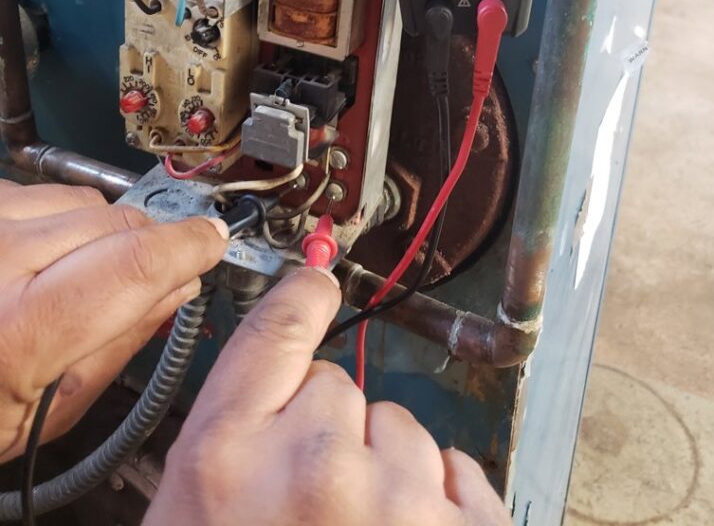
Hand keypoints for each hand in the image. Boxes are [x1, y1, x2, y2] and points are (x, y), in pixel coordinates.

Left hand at [0, 179, 227, 462]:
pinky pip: (47, 191)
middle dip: (146, 251)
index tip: (210, 242)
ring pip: (88, 202)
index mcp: (14, 332)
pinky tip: (36, 259)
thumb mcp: (41, 415)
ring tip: (69, 280)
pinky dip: (59, 221)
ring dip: (100, 234)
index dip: (188, 247)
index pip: (133, 263)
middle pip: (119, 225)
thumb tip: (176, 290)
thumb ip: (119, 347)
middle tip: (136, 286)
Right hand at [146, 268, 507, 524]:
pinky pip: (453, 467)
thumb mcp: (194, 521)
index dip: (302, 296)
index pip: (276, 332)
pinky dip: (437, 501)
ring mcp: (396, 503)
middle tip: (307, 504)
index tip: (316, 278)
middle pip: (336, 386)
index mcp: (226, 459)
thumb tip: (283, 381)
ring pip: (399, 428)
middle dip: (328, 431)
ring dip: (385, 471)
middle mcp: (313, 466)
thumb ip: (235, 442)